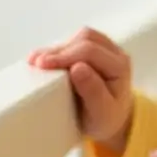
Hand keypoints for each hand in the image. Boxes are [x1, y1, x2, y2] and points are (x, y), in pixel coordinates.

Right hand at [27, 27, 133, 149]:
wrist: (111, 120)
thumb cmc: (106, 119)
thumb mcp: (102, 114)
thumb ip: (93, 92)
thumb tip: (77, 67)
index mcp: (120, 67)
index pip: (90, 52)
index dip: (64, 55)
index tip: (42, 65)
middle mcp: (115, 54)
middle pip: (85, 39)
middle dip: (58, 51)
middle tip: (35, 64)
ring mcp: (105, 49)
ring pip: (80, 37)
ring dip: (57, 48)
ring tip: (36, 61)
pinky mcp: (93, 50)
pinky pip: (75, 41)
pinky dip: (58, 50)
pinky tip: (42, 59)